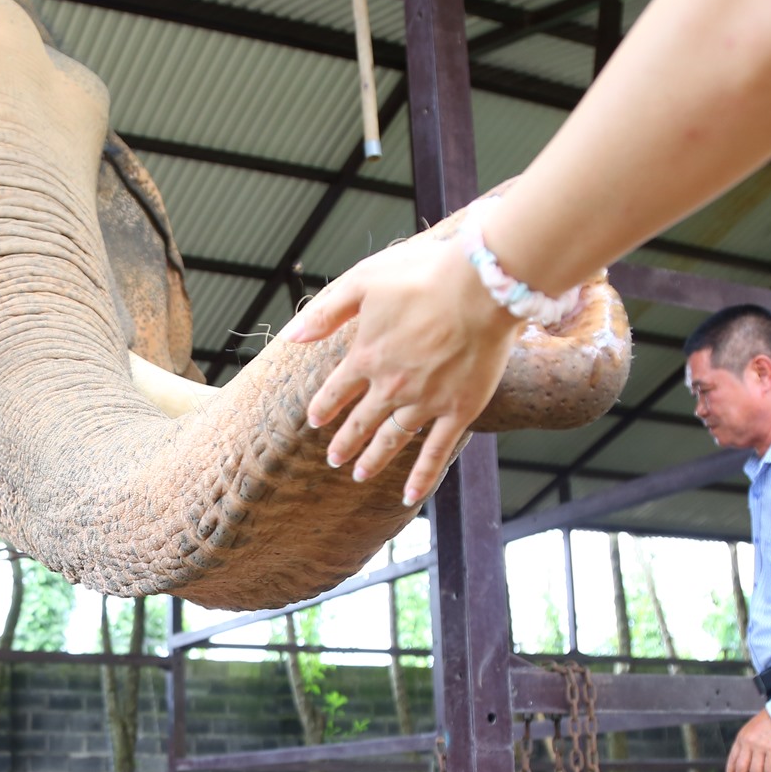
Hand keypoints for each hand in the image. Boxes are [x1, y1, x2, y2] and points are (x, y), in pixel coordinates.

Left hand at [278, 234, 518, 506]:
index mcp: (366, 356)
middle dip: (344, 441)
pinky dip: (421, 476)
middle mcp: (390, 386)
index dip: (324, 406)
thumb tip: (291, 336)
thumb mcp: (363, 281)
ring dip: (373, 460)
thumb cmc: (423, 276)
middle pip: (360, 421)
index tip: (315, 420)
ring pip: (391, 440)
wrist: (478, 288)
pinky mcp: (458, 410)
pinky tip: (410, 495)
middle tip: (333, 458)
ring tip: (360, 474)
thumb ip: (326, 312)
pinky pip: (436, 451)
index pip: (336, 390)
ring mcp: (424, 402)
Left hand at [724, 709, 770, 771]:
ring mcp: (761, 747)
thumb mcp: (751, 729)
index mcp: (741, 738)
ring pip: (755, 771)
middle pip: (742, 767)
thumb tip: (745, 759)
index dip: (730, 771)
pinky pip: (770, 769)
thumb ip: (747, 742)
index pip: (732, 758)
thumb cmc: (770, 720)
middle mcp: (748, 743)